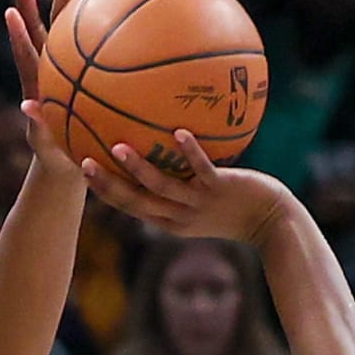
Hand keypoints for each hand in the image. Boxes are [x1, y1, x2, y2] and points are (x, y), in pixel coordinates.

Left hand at [10, 0, 84, 188]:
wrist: (65, 163)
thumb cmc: (58, 160)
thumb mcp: (48, 148)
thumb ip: (38, 127)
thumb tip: (25, 105)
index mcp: (37, 86)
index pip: (25, 55)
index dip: (18, 35)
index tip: (10, 11)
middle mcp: (46, 69)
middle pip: (37, 27)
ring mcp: (61, 66)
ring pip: (60, 25)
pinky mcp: (78, 68)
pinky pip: (87, 37)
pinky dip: (93, 16)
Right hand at [77, 127, 289, 248]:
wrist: (270, 222)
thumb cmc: (238, 206)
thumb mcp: (204, 198)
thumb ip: (184, 178)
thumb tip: (168, 143)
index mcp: (170, 220)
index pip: (130, 206)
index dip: (105, 191)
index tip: (84, 169)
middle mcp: (179, 216)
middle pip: (135, 202)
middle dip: (108, 185)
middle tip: (85, 163)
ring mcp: (199, 204)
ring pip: (162, 188)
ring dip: (138, 169)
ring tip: (119, 147)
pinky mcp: (220, 190)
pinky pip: (201, 169)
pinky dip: (189, 153)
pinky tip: (179, 132)